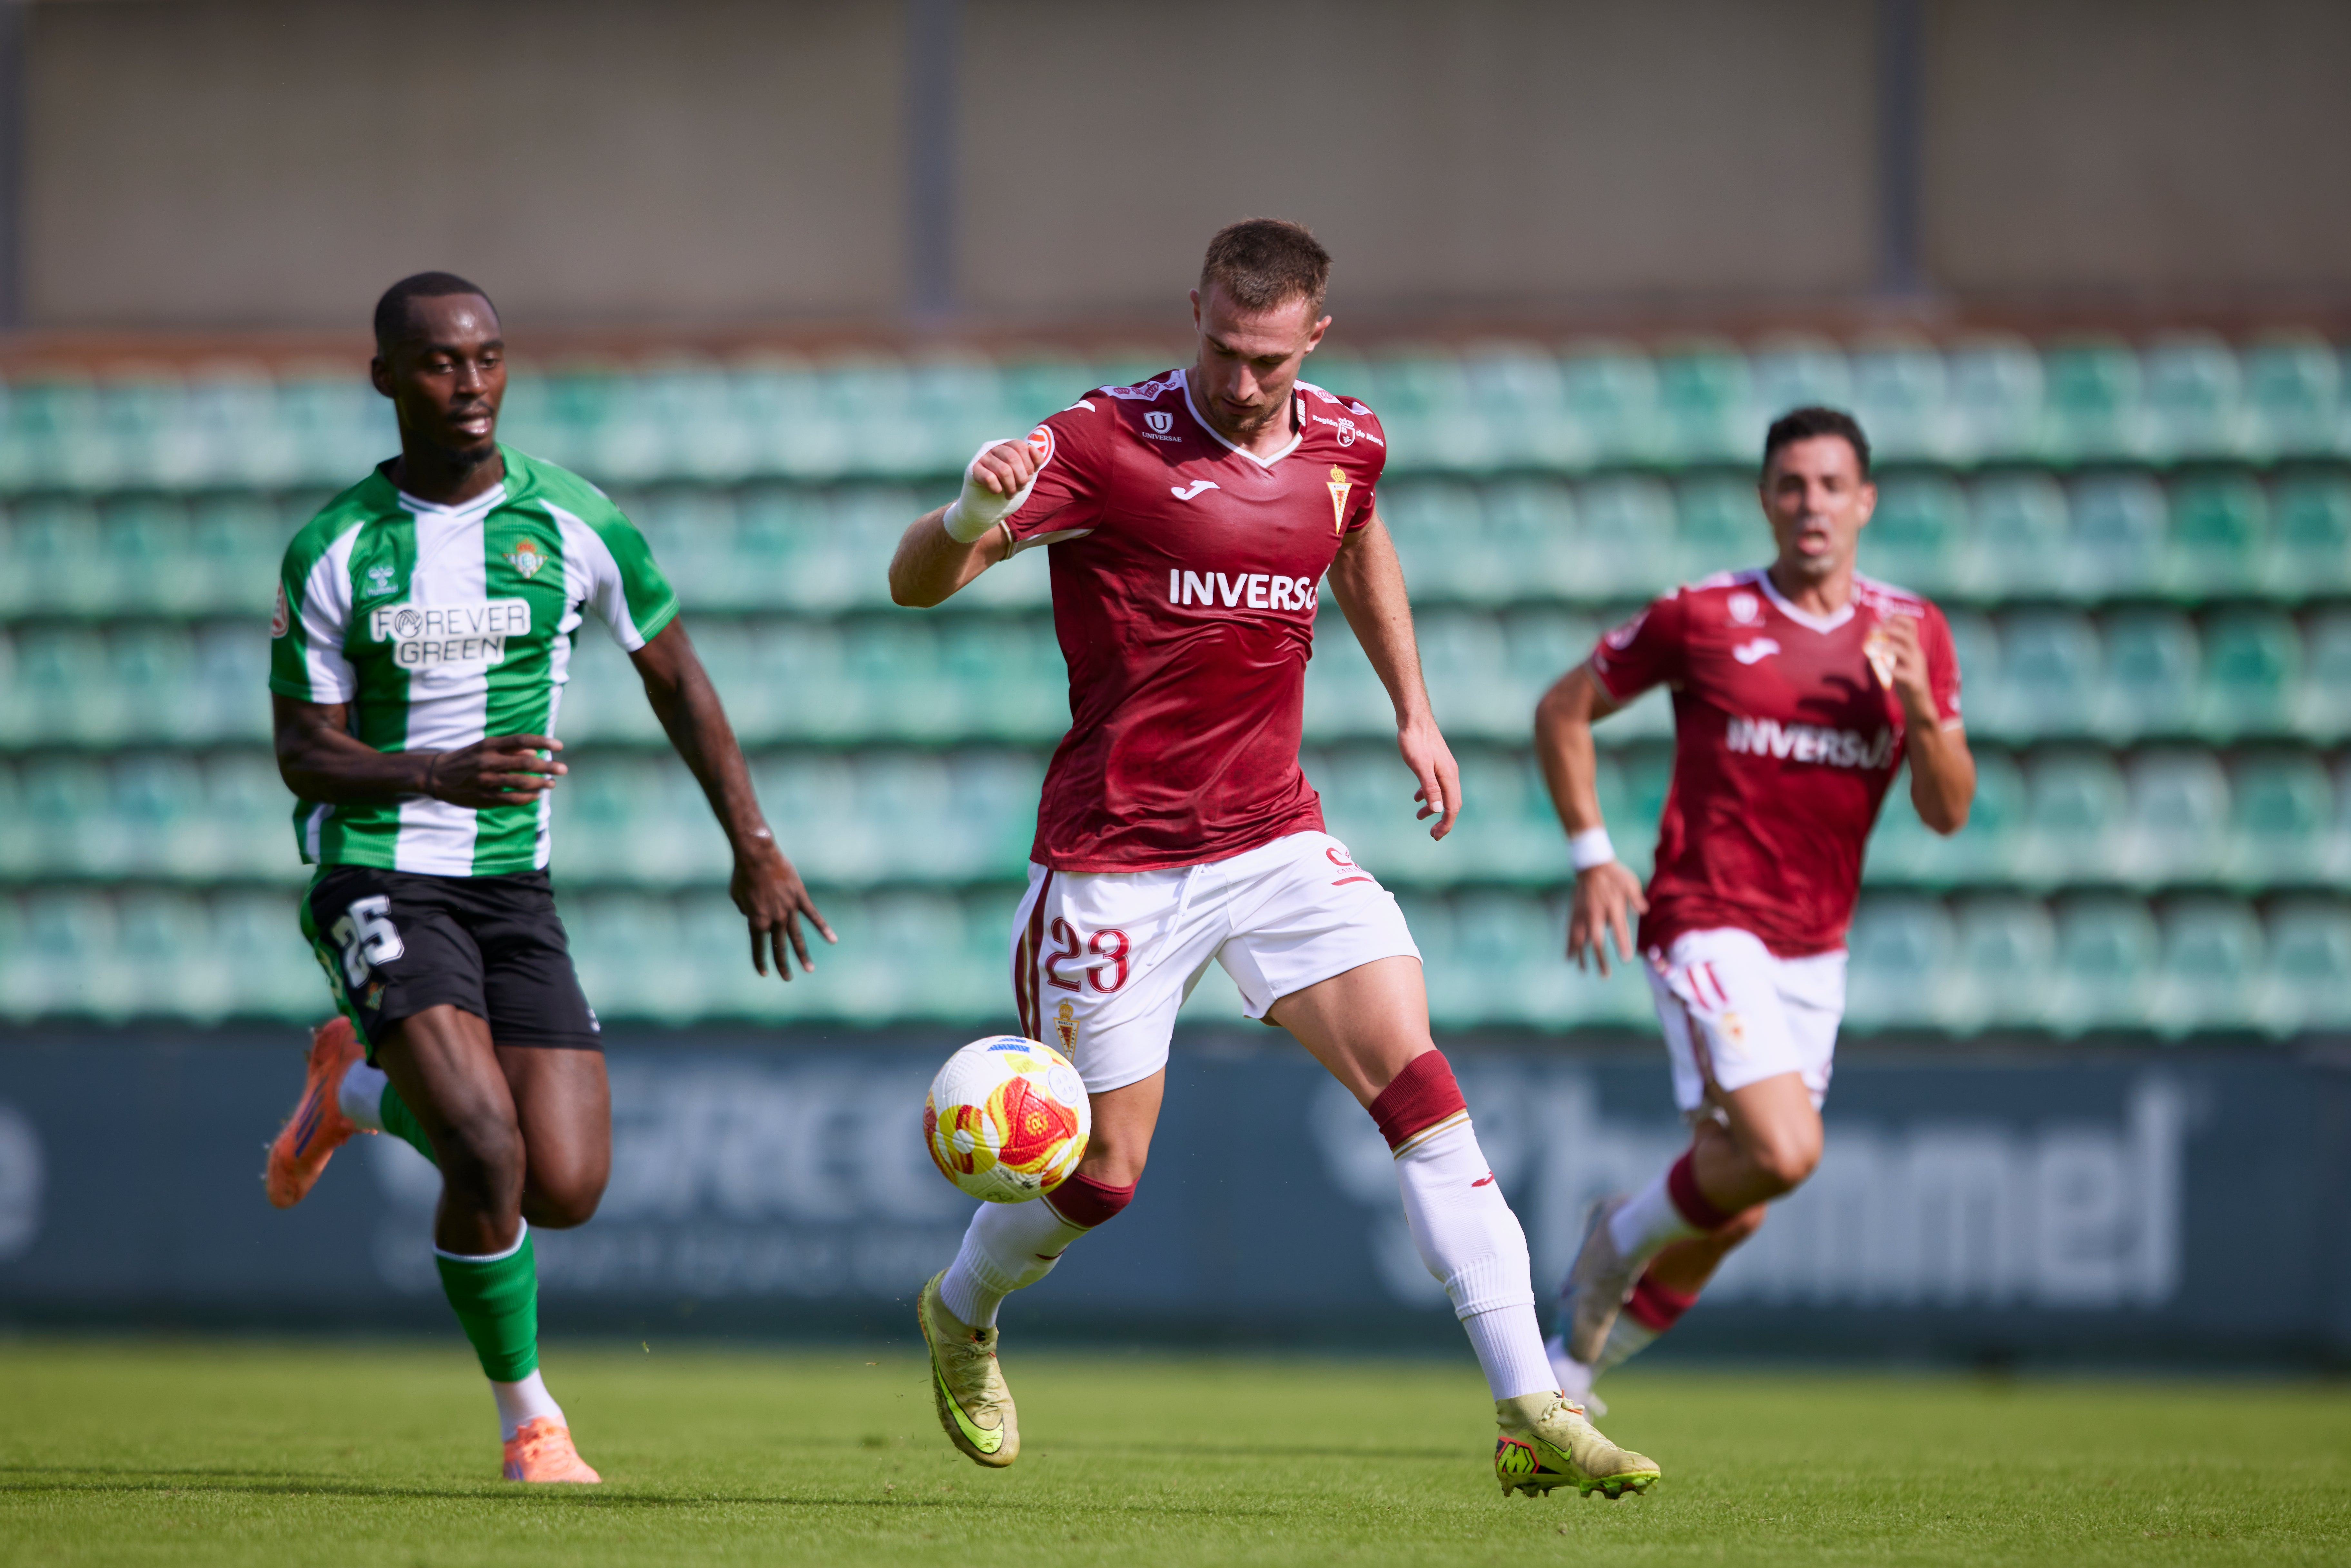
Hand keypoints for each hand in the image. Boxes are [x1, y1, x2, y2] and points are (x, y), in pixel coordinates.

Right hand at [423, 734, 564, 807]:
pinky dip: (528, 798)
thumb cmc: (467, 758)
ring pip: (522, 783)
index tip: (559, 745)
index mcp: (489, 745)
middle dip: (548, 766)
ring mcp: (487, 781)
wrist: (437, 776)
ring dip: (541, 783)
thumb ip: (509, 749)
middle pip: (526, 763)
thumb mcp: (484, 747)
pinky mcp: (484, 797)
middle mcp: (488, 762)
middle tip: (563, 768)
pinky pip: (512, 799)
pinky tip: (536, 795)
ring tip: (552, 783)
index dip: (543, 742)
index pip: (522, 740)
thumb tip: (534, 752)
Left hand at [730, 832, 836, 980]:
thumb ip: (746, 910)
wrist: (757, 855)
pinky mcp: (800, 898)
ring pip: (797, 937)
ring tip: (809, 969)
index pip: (758, 947)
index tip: (764, 973)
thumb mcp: (737, 897)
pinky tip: (832, 940)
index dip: (760, 961)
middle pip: (779, 947)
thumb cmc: (742, 875)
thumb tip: (753, 914)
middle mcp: (774, 919)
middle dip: (782, 964)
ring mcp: (789, 909)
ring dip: (803, 955)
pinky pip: (813, 916)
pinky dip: (823, 928)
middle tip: (787, 978)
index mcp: (756, 921)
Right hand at [943, 437, 1042, 541]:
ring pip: (1003, 470)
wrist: (988, 506)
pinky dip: (997, 489)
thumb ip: (1034, 460)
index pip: (1021, 446)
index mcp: (1007, 446)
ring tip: (1010, 494)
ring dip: (1010, 486)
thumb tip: (1032, 447)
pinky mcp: (973, 471)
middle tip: (1020, 488)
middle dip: (1021, 478)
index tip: (1028, 477)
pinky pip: (989, 478)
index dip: (1028, 464)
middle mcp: (994, 448)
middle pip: (1012, 457)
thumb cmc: (1009, 486)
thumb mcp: (1026, 473)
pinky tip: (996, 492)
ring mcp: (982, 458)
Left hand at [1398, 714, 1461, 839]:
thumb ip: (1430, 788)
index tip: (1435, 836)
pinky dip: (1430, 795)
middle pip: (1452, 803)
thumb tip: (1438, 810)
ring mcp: (1444, 768)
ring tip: (1419, 817)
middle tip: (1432, 833)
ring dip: (1434, 808)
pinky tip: (1417, 797)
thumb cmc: (1415, 741)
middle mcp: (1451, 773)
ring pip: (1444, 794)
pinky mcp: (1437, 763)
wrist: (1413, 719)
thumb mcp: (1419, 766)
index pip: (1452, 807)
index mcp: (1449, 776)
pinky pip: (1437, 784)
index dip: (1446, 824)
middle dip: (1443, 820)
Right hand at [1566, 861, 1647, 975]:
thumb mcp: (1630, 882)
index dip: (1622, 944)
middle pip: (1597, 940)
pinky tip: (1569, 957)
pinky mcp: (1574, 913)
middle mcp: (1595, 913)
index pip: (1618, 929)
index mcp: (1612, 906)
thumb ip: (1636, 898)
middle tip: (1605, 975)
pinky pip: (1570, 932)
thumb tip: (1644, 911)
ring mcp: (1582, 914)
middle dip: (1600, 959)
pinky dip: (1569, 945)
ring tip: (1584, 971)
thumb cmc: (1614, 875)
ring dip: (1582, 956)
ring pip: (1580, 939)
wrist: (1591, 865)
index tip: (1625, 959)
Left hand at [1877, 614, 1937, 723]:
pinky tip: (1886, 670)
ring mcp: (1916, 668)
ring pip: (1906, 651)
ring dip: (1889, 646)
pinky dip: (1894, 670)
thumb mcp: (1901, 660)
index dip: (1898, 618)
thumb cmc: (1906, 680)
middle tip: (1873, 628)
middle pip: (1907, 635)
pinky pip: (1905, 674)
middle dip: (1890, 628)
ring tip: (1875, 647)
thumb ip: (1893, 648)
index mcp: (1913, 648)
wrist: (1919, 703)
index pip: (1911, 626)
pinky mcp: (1914, 682)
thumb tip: (1879, 634)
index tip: (1883, 616)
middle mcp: (1916, 655)